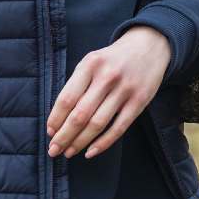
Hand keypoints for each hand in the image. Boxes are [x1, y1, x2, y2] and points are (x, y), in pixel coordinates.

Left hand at [45, 26, 171, 160]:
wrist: (148, 45)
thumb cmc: (113, 59)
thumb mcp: (92, 61)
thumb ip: (77, 84)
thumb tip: (59, 119)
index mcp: (90, 64)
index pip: (67, 98)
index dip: (56, 119)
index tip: (49, 133)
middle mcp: (107, 76)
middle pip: (80, 114)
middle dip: (64, 136)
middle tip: (54, 150)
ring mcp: (125, 89)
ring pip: (97, 123)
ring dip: (80, 142)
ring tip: (69, 152)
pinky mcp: (140, 100)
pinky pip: (119, 128)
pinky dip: (103, 143)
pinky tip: (90, 152)